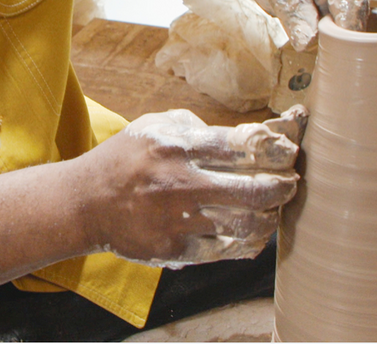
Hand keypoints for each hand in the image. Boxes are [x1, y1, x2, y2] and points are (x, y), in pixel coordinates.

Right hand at [78, 105, 307, 268]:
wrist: (85, 203)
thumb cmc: (126, 159)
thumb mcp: (153, 126)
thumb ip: (196, 126)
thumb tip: (244, 135)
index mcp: (177, 145)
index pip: (242, 146)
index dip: (277, 149)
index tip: (290, 151)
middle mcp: (179, 182)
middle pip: (253, 189)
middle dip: (284, 186)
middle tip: (290, 183)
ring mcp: (176, 220)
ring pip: (246, 224)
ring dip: (269, 217)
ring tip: (273, 209)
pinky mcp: (172, 250)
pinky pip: (225, 250)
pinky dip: (247, 243)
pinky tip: (253, 234)